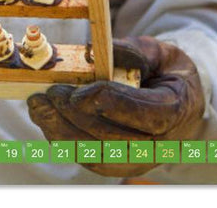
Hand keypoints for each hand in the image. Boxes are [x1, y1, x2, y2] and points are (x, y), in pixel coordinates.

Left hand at [26, 36, 204, 177]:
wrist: (178, 104)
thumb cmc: (165, 73)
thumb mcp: (158, 52)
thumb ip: (130, 50)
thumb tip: (92, 51)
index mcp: (177, 109)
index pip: (146, 114)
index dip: (110, 104)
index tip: (78, 92)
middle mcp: (161, 143)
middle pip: (113, 139)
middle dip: (74, 116)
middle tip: (50, 93)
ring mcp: (139, 160)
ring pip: (95, 154)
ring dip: (60, 131)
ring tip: (38, 105)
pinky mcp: (118, 165)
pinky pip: (87, 158)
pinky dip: (62, 140)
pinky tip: (44, 118)